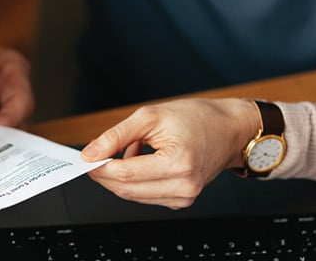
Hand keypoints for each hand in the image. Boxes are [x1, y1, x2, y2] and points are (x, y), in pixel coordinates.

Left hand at [81, 98, 259, 208]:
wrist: (231, 130)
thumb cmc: (198, 118)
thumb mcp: (151, 116)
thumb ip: (117, 135)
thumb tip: (91, 153)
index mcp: (178, 164)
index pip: (125, 174)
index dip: (99, 166)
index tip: (85, 157)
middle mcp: (183, 187)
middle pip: (126, 189)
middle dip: (104, 174)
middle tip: (94, 156)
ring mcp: (184, 197)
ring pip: (133, 195)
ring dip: (120, 177)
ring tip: (128, 148)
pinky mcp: (182, 200)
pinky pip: (146, 195)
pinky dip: (135, 180)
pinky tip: (140, 160)